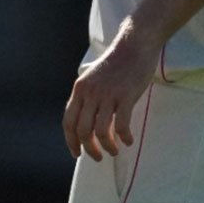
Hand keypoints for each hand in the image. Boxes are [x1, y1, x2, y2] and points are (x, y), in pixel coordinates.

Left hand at [62, 24, 155, 159]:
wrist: (134, 45)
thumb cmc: (116, 62)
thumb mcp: (93, 77)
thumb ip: (88, 96)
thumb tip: (86, 121)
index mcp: (80, 89)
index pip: (68, 122)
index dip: (70, 141)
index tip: (76, 153)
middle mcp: (90, 93)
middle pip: (82, 130)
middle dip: (89, 149)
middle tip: (98, 157)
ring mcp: (108, 94)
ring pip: (100, 131)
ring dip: (107, 147)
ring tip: (114, 151)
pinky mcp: (126, 96)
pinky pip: (121, 125)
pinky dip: (124, 137)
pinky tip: (128, 140)